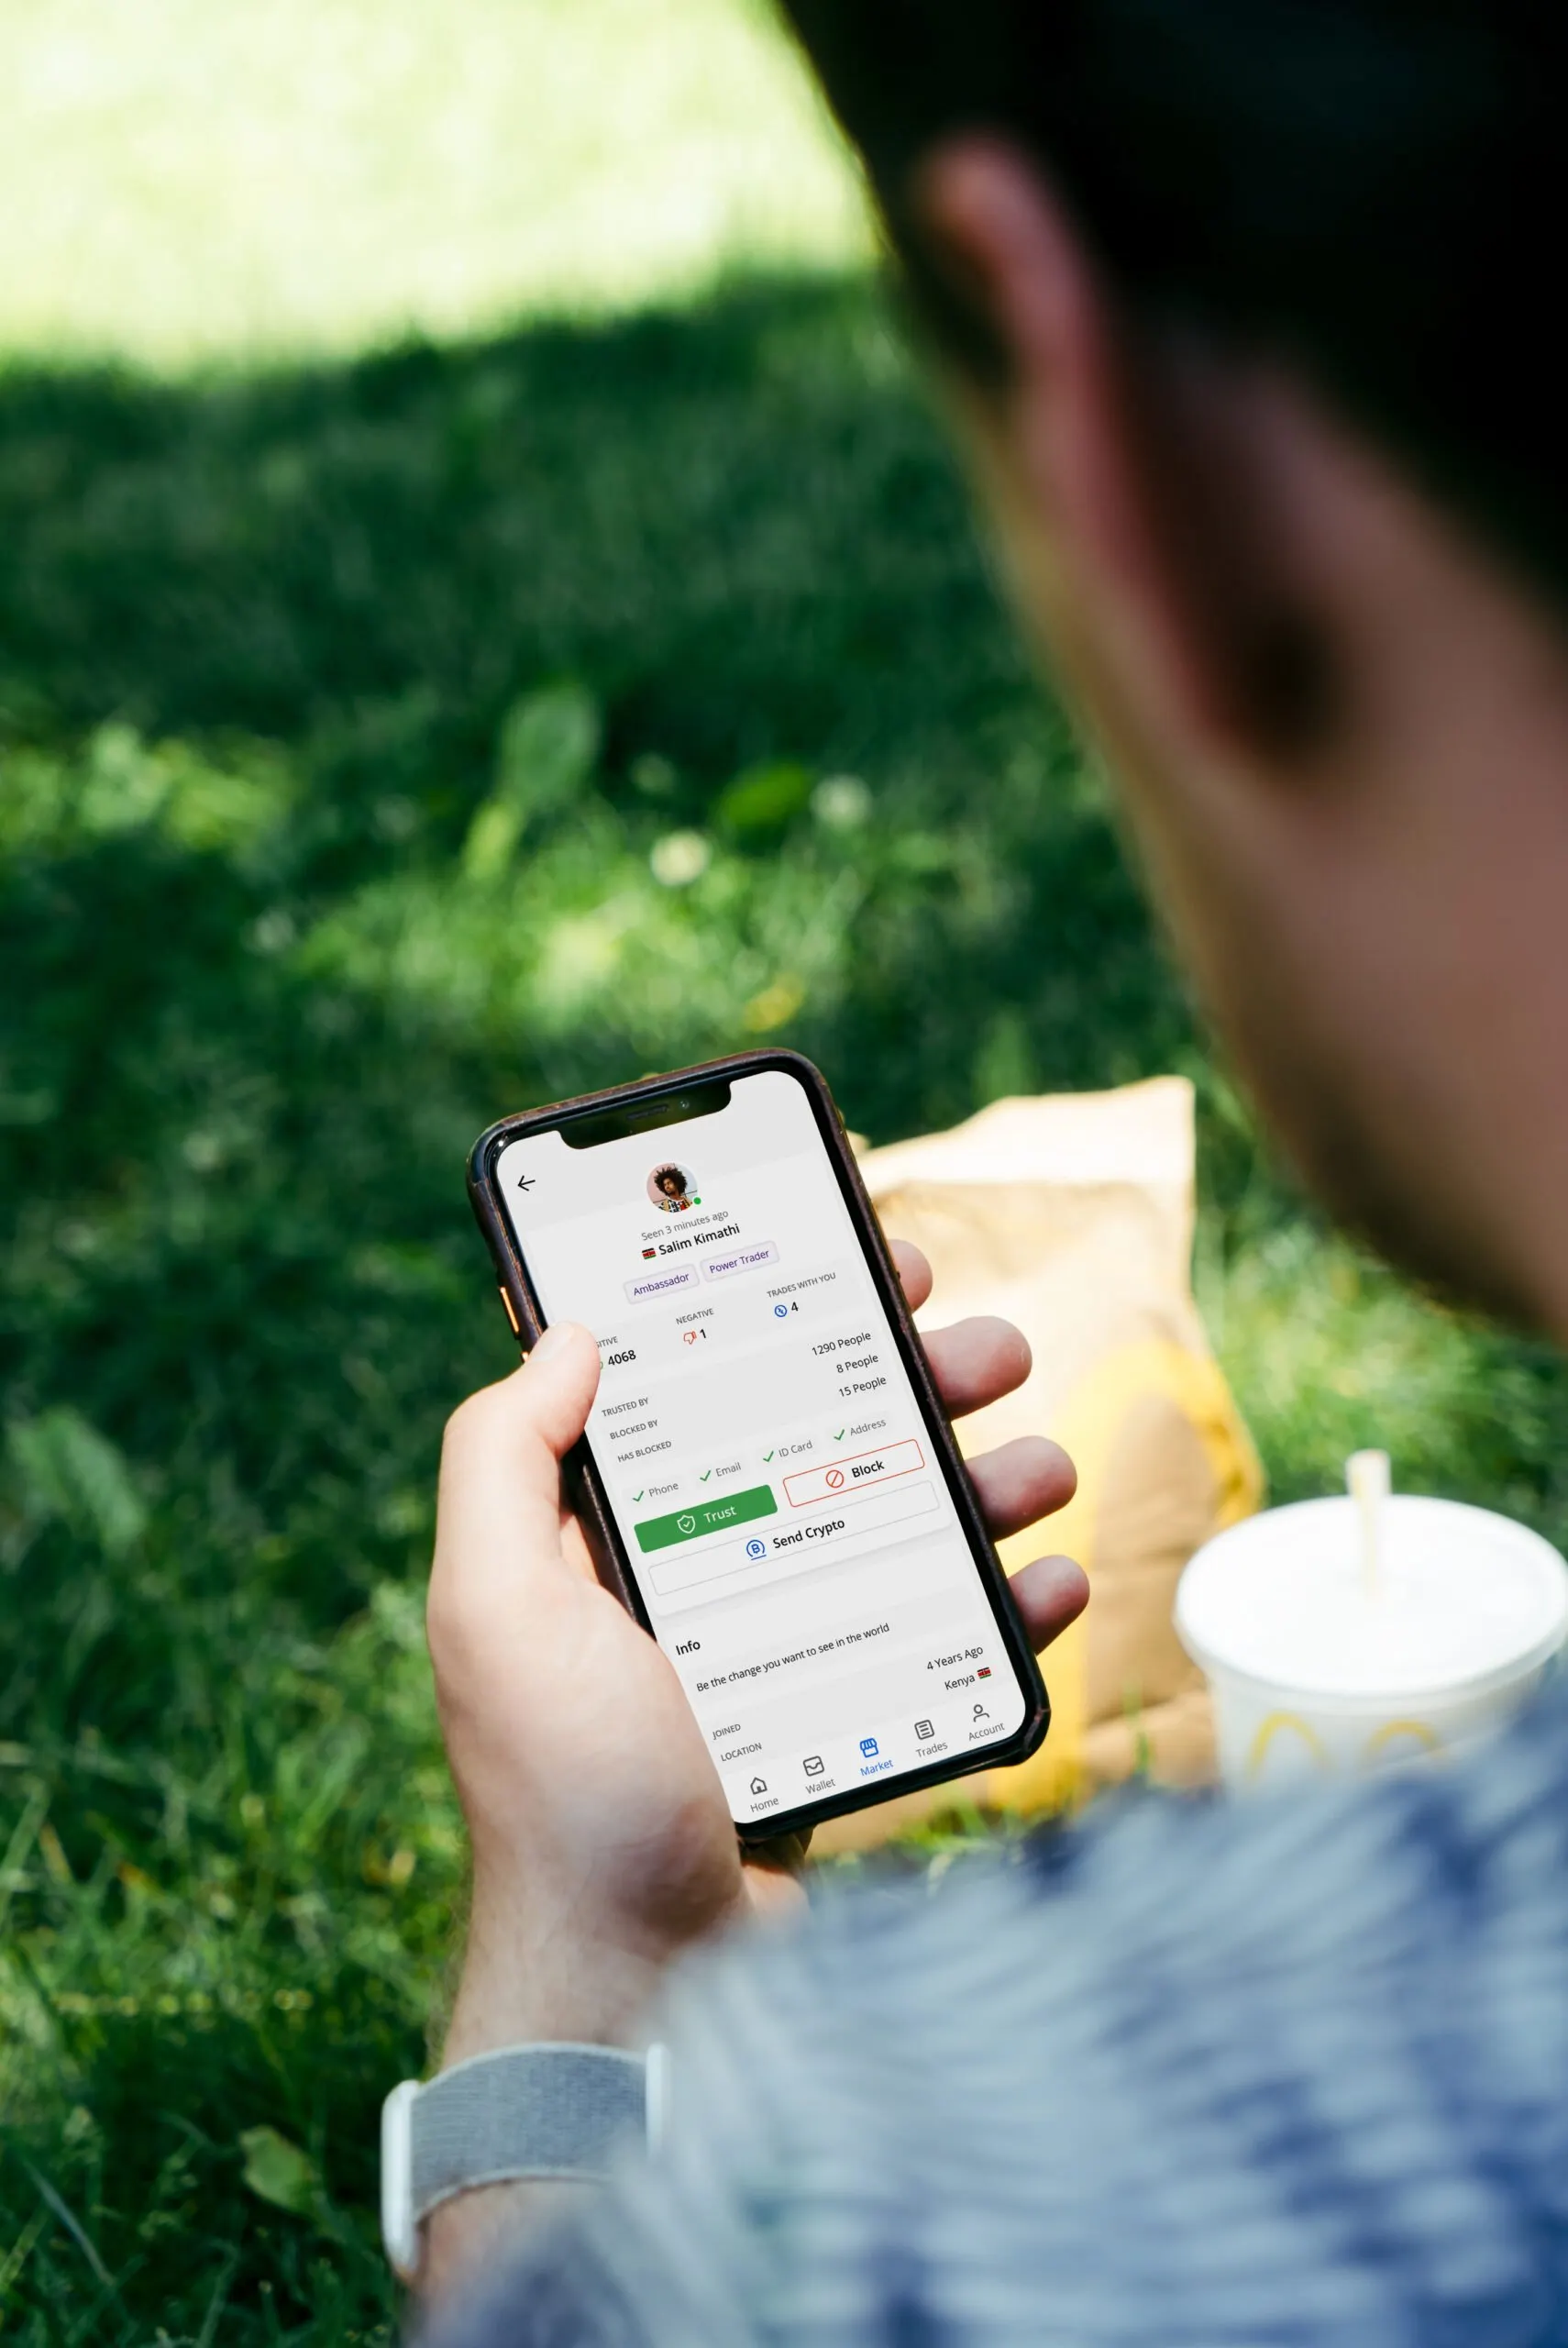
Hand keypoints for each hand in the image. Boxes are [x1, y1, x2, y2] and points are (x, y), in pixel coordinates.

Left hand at [426, 1242, 1084, 2074]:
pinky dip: (1012, 1598)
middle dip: (915, 1372)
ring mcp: (790, 1642)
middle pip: (827, 1429)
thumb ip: (499, 1460)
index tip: (858, 1241)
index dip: (776, 1294)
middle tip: (982, 1345)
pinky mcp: (856, 1710)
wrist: (642, 1984)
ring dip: (988, 1474)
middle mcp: (707, 1566)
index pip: (703, 1372)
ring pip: (907, 1521)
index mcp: (617, 1526)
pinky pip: (948, 1631)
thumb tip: (572, 1333)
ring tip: (1042, 1464)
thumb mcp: (495, 1609)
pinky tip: (1055, 1581)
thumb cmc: (562, 1796)